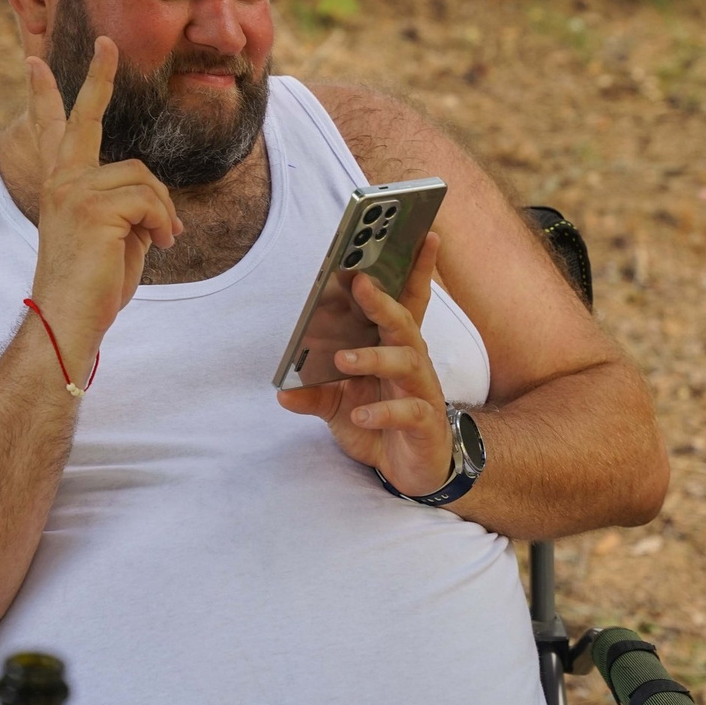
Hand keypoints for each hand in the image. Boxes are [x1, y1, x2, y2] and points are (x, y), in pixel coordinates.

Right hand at [25, 38, 182, 365]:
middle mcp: (61, 181)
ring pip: (143, 177)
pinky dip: (162, 225)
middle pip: (84, 118)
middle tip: (105, 43)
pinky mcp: (91, 206)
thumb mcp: (117, 238)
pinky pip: (149, 200)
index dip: (45, 96)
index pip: (53, 132)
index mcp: (62, 186)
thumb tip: (163, 207)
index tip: (33, 62)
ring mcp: (72, 191)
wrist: (69, 320)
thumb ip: (130, 209)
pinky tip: (156, 246)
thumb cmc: (95, 288)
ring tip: (157, 241)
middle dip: (97, 77)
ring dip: (161, 212)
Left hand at [277, 233, 453, 495]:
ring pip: (406, 360)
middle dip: (382, 300)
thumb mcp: (339, 407)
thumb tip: (281, 392)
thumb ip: (314, 395)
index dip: (418, 267)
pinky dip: (382, 412)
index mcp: (394, 348)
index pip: (408, 301)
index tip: (424, 233)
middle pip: (403, 322)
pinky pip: (408, 411)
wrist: (410, 471)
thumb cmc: (378, 425)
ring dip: (373, 357)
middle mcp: (413, 362)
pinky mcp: (424, 422)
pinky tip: (360, 416)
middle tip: (359, 282)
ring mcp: (421, 391)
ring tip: (344, 360)